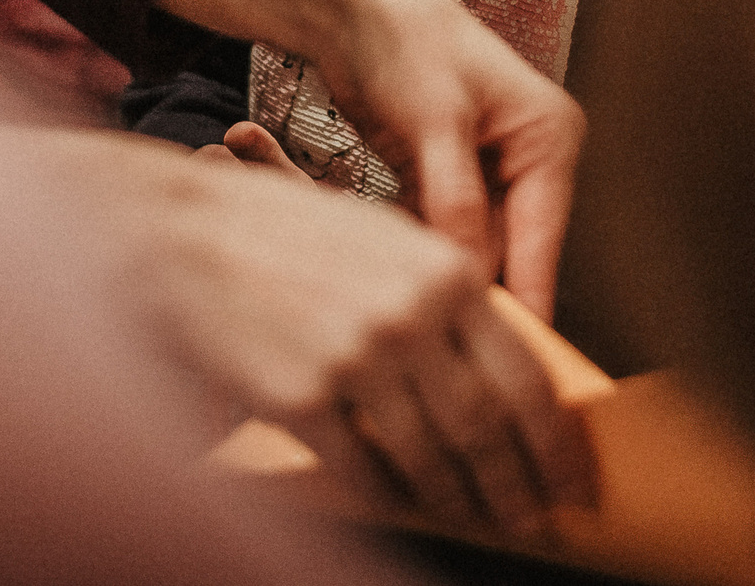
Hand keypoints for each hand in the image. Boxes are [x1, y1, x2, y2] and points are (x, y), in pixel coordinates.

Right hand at [0, 127, 596, 536]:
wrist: (181, 237)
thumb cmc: (283, 235)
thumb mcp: (385, 240)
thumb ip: (445, 297)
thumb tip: (503, 367)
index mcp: (447, 272)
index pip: (527, 376)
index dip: (556, 441)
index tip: (573, 477)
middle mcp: (413, 315)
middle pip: (488, 428)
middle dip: (518, 484)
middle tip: (536, 516)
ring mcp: (358, 359)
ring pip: (431, 459)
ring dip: (460, 499)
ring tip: (478, 518)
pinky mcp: (305, 399)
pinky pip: (364, 471)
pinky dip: (389, 495)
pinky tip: (403, 503)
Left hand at [157, 0, 586, 317]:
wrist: (348, 1)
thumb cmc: (404, 37)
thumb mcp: (435, 119)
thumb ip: (456, 200)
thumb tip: (472, 280)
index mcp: (550, 137)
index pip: (544, 239)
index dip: (527, 301)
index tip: (513, 362)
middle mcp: (529, 158)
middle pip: (511, 252)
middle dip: (479, 297)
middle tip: (449, 356)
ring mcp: (487, 172)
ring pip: (472, 250)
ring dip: (443, 278)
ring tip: (416, 326)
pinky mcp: (445, 179)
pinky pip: (439, 234)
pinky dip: (417, 253)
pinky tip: (390, 282)